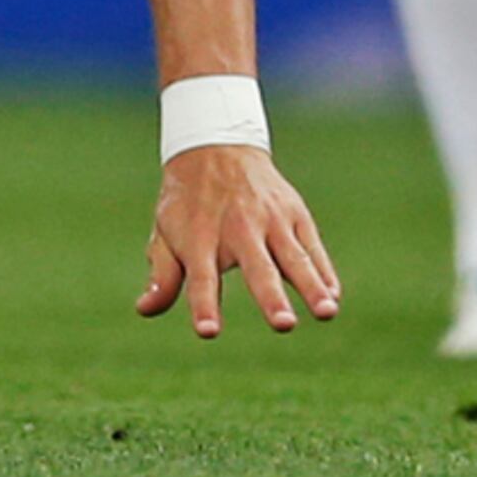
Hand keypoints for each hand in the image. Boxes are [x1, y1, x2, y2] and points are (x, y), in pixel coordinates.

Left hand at [139, 143, 340, 336]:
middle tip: (283, 325)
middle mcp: (238, 229)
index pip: (201, 278)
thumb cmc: (188, 203)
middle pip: (257, 268)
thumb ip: (163, 274)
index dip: (204, 305)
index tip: (208, 331)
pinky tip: (333, 296)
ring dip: (311, 286)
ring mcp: (271, 220)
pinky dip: (324, 272)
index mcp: (200, 238)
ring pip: (295, 258)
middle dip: (271, 297)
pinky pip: (313, 247)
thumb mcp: (166, 230)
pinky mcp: (296, 213)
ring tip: (327, 312)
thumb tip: (144, 309)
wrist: (216, 146)